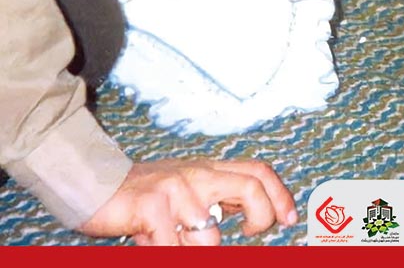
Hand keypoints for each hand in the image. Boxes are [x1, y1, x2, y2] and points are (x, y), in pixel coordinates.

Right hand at [81, 157, 296, 245]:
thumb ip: (213, 202)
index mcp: (209, 170)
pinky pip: (172, 246)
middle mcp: (197, 174)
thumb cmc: (143, 197)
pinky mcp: (151, 206)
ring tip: (174, 245)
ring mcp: (175, 188)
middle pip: (251, 185)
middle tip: (253, 235)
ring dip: (196, 252)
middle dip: (262, 216)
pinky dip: (166, 253)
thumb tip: (246, 223)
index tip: (289, 219)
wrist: (94, 183)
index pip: (257, 171)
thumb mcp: (185, 193)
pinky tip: (150, 247)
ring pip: (211, 235)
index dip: (279, 194)